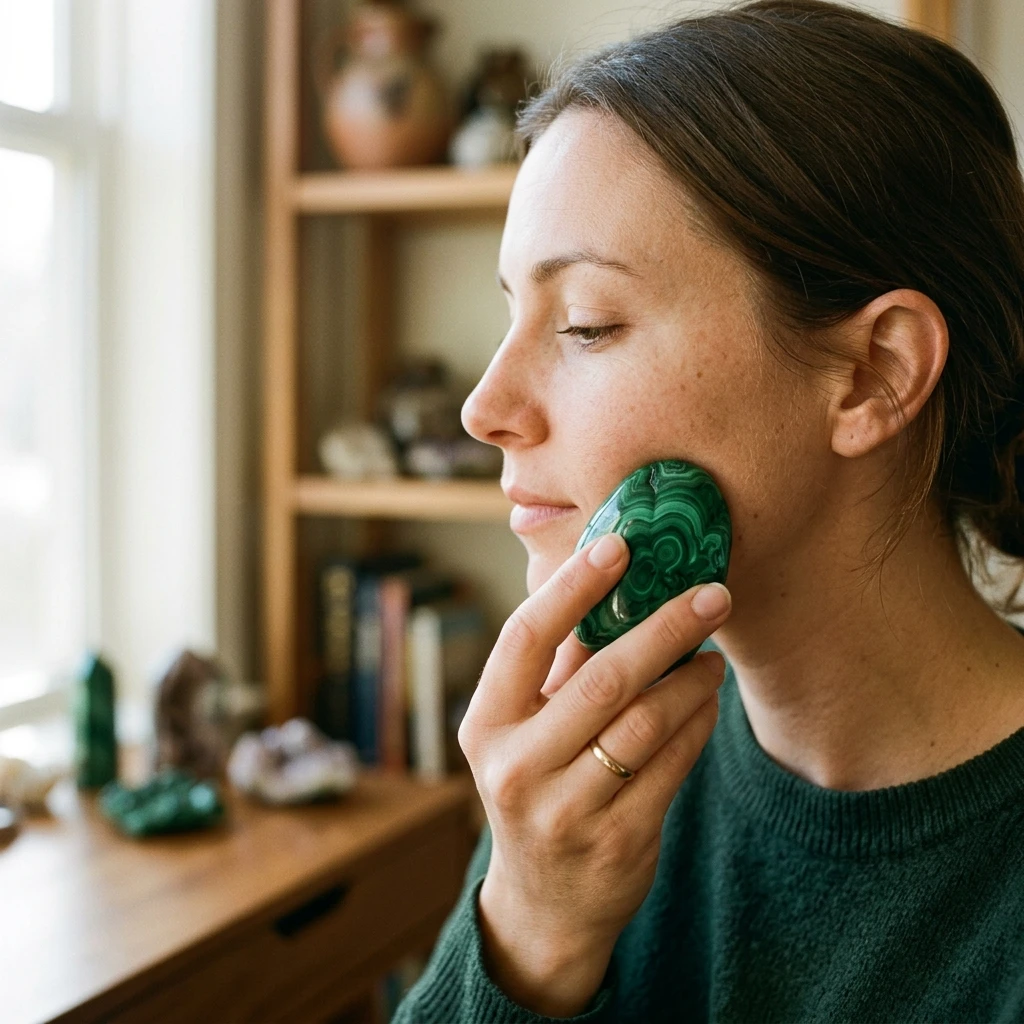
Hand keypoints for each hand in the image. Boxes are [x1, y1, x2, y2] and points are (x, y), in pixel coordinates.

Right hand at [458, 533, 730, 1016]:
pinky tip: (707, 700)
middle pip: (602, 679)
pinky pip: (672, 764)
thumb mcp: (523, 732)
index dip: (572, 588)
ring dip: (691, 679)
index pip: (525, 639)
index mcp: (485, 725)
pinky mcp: (618, 841)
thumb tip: (617, 585)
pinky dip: (697, 723)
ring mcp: (566, 810)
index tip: (620, 546)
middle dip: (666, 628)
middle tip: (712, 593)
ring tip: (711, 653)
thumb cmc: (537, 787)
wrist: (544, 901)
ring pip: (646, 722)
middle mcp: (516, 767)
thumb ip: (558, 669)